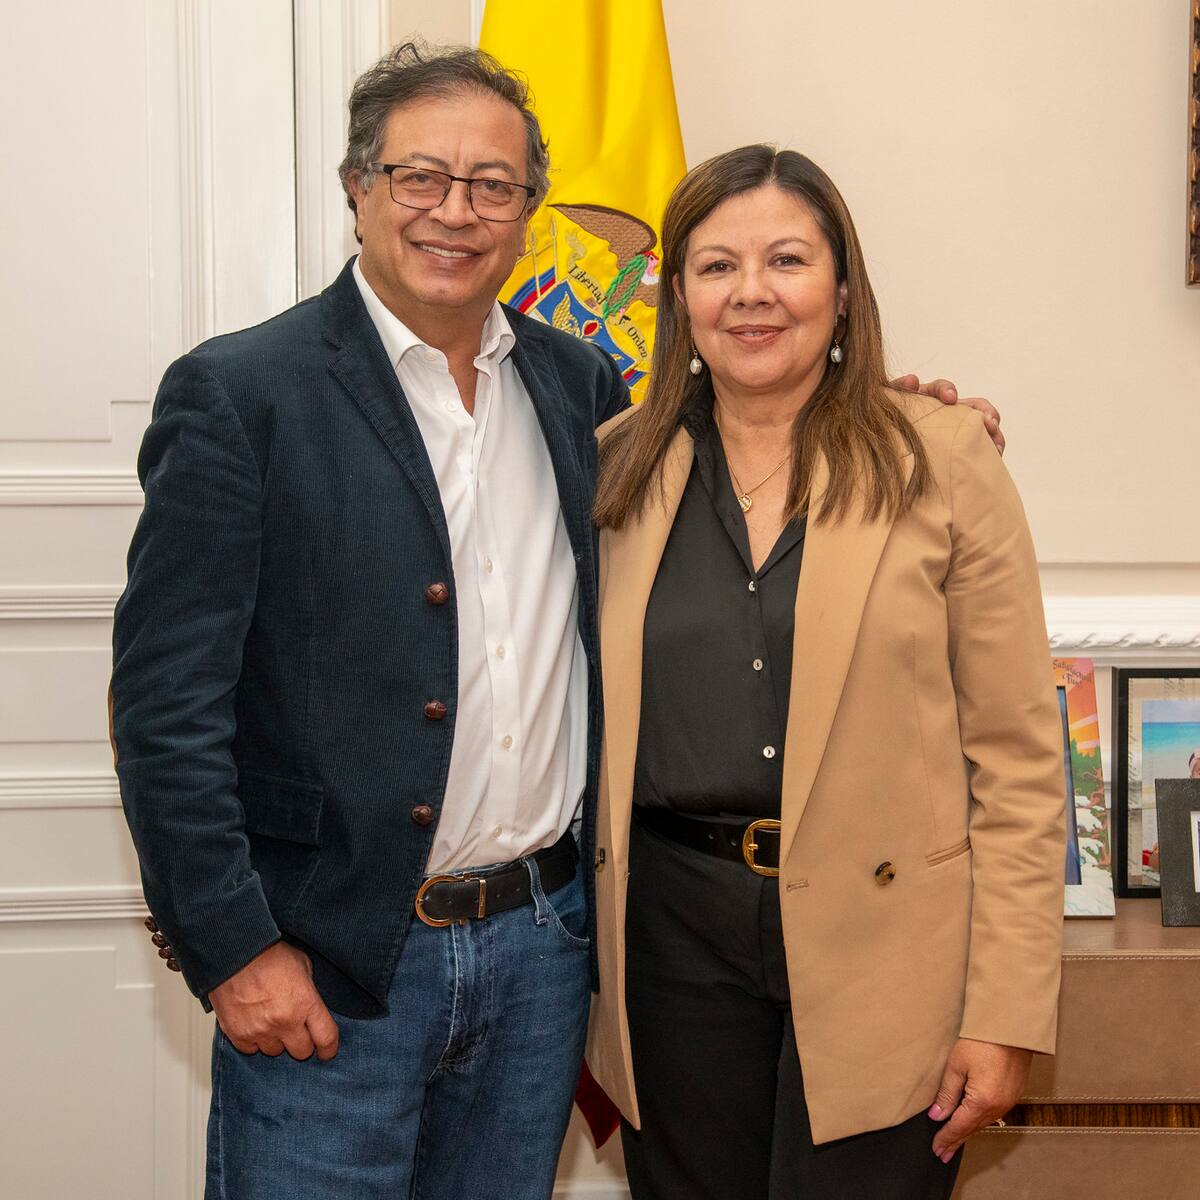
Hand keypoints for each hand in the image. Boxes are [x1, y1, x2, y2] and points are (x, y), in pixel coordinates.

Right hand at [209, 941, 339, 1060]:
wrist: (234, 953)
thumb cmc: (267, 954)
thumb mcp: (302, 965)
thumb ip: (310, 991)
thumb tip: (312, 1008)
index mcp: (306, 1002)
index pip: (326, 1039)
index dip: (329, 1048)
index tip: (327, 1050)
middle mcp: (285, 1021)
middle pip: (302, 1052)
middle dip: (302, 1042)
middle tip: (296, 1029)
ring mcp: (261, 1030)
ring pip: (275, 1052)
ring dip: (276, 1040)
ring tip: (270, 1019)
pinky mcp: (239, 1034)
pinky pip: (251, 1050)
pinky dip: (254, 1040)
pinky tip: (254, 1022)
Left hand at [890, 375, 1004, 454]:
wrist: (885, 453)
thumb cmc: (886, 424)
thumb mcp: (887, 406)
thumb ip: (897, 390)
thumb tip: (913, 380)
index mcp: (927, 400)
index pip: (940, 389)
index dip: (946, 390)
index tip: (949, 398)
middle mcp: (948, 412)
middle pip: (973, 405)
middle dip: (983, 410)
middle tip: (988, 422)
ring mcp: (959, 429)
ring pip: (984, 424)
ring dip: (992, 431)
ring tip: (996, 443)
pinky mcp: (964, 446)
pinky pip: (983, 445)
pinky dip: (993, 447)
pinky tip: (995, 455)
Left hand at [928, 1038, 1030, 1161]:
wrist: (1011, 1027)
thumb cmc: (982, 1041)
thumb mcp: (957, 1065)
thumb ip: (947, 1092)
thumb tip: (937, 1115)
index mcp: (982, 1102)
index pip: (959, 1127)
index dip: (946, 1138)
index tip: (936, 1149)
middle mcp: (998, 1107)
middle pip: (973, 1129)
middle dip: (956, 1141)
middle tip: (943, 1153)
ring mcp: (1009, 1101)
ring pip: (984, 1123)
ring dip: (969, 1132)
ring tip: (955, 1141)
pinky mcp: (1014, 1093)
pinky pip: (994, 1114)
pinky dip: (981, 1121)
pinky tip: (974, 1122)